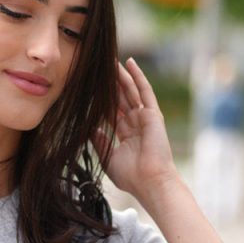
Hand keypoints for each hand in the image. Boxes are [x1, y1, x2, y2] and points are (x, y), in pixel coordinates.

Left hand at [94, 58, 179, 200]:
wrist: (150, 182)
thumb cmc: (132, 177)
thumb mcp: (109, 157)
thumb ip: (100, 141)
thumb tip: (91, 128)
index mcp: (127, 135)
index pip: (112, 111)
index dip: (102, 100)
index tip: (90, 88)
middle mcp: (136, 124)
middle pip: (120, 98)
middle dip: (110, 83)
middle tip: (98, 67)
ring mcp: (145, 117)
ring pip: (130, 90)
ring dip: (120, 75)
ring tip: (109, 60)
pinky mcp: (153, 113)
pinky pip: (144, 90)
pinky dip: (137, 76)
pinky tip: (129, 63)